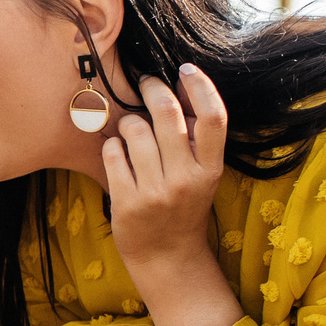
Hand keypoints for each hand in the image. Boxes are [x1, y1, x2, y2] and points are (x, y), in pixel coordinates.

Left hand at [102, 64, 229, 275]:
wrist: (167, 256)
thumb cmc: (184, 205)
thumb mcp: (202, 173)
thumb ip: (196, 134)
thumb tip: (184, 81)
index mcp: (210, 169)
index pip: (213, 117)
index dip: (201, 86)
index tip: (186, 69)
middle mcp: (186, 179)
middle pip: (167, 114)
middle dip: (153, 89)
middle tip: (147, 82)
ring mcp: (156, 192)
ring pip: (135, 129)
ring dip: (129, 121)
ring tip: (133, 130)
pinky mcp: (127, 202)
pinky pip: (112, 152)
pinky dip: (112, 146)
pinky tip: (118, 152)